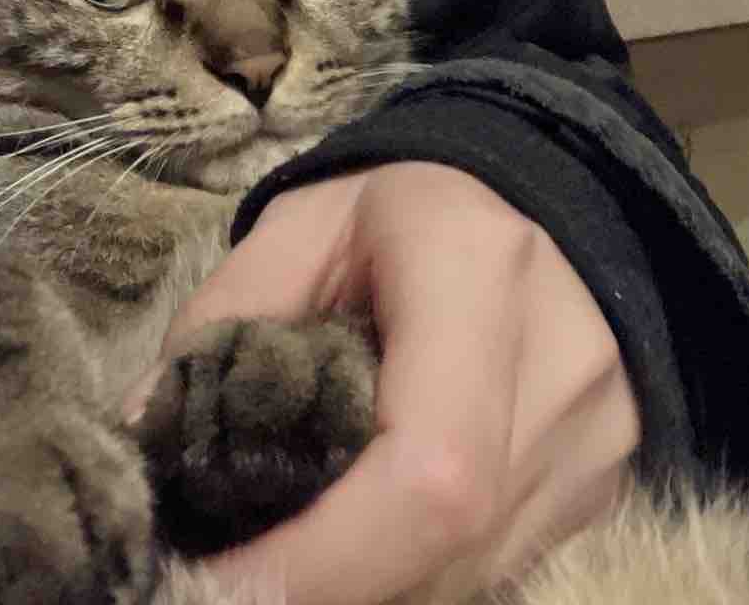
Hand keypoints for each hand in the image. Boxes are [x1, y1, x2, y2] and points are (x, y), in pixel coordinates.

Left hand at [136, 162, 639, 603]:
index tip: (222, 586)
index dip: (324, 560)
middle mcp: (562, 367)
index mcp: (478, 275)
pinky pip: (502, 564)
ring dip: (373, 581)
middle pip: (452, 548)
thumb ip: (225, 315)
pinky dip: (420, 568)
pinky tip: (365, 528)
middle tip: (237, 573)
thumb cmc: (402, 203)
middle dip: (330, 583)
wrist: (535, 184)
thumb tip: (146, 432)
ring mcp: (598, 436)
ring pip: (478, 576)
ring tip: (294, 543)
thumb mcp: (300, 224)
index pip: (428, 471)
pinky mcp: (602, 479)